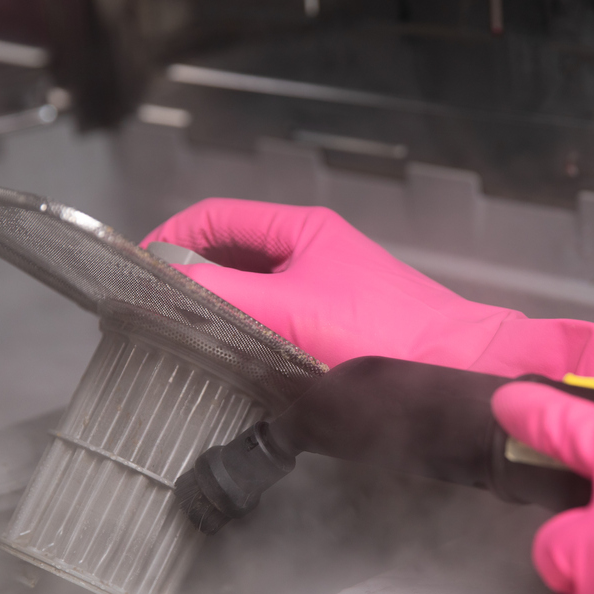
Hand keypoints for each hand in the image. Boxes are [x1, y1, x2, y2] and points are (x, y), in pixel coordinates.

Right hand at [144, 199, 593, 416]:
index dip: (168, 239)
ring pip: (252, 292)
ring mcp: (326, 292)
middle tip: (150, 316)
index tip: (133, 275)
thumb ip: (222, 297)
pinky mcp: (339, 331)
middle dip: (188, 278)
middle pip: (230, 255)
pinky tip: (233, 367)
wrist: (461, 375)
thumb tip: (159, 289)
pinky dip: (246, 337)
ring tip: (181, 343)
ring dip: (216, 311)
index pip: (213, 218)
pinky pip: (275, 324)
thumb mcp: (289, 311)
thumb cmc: (381, 334)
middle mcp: (312, 253)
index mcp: (300, 231)